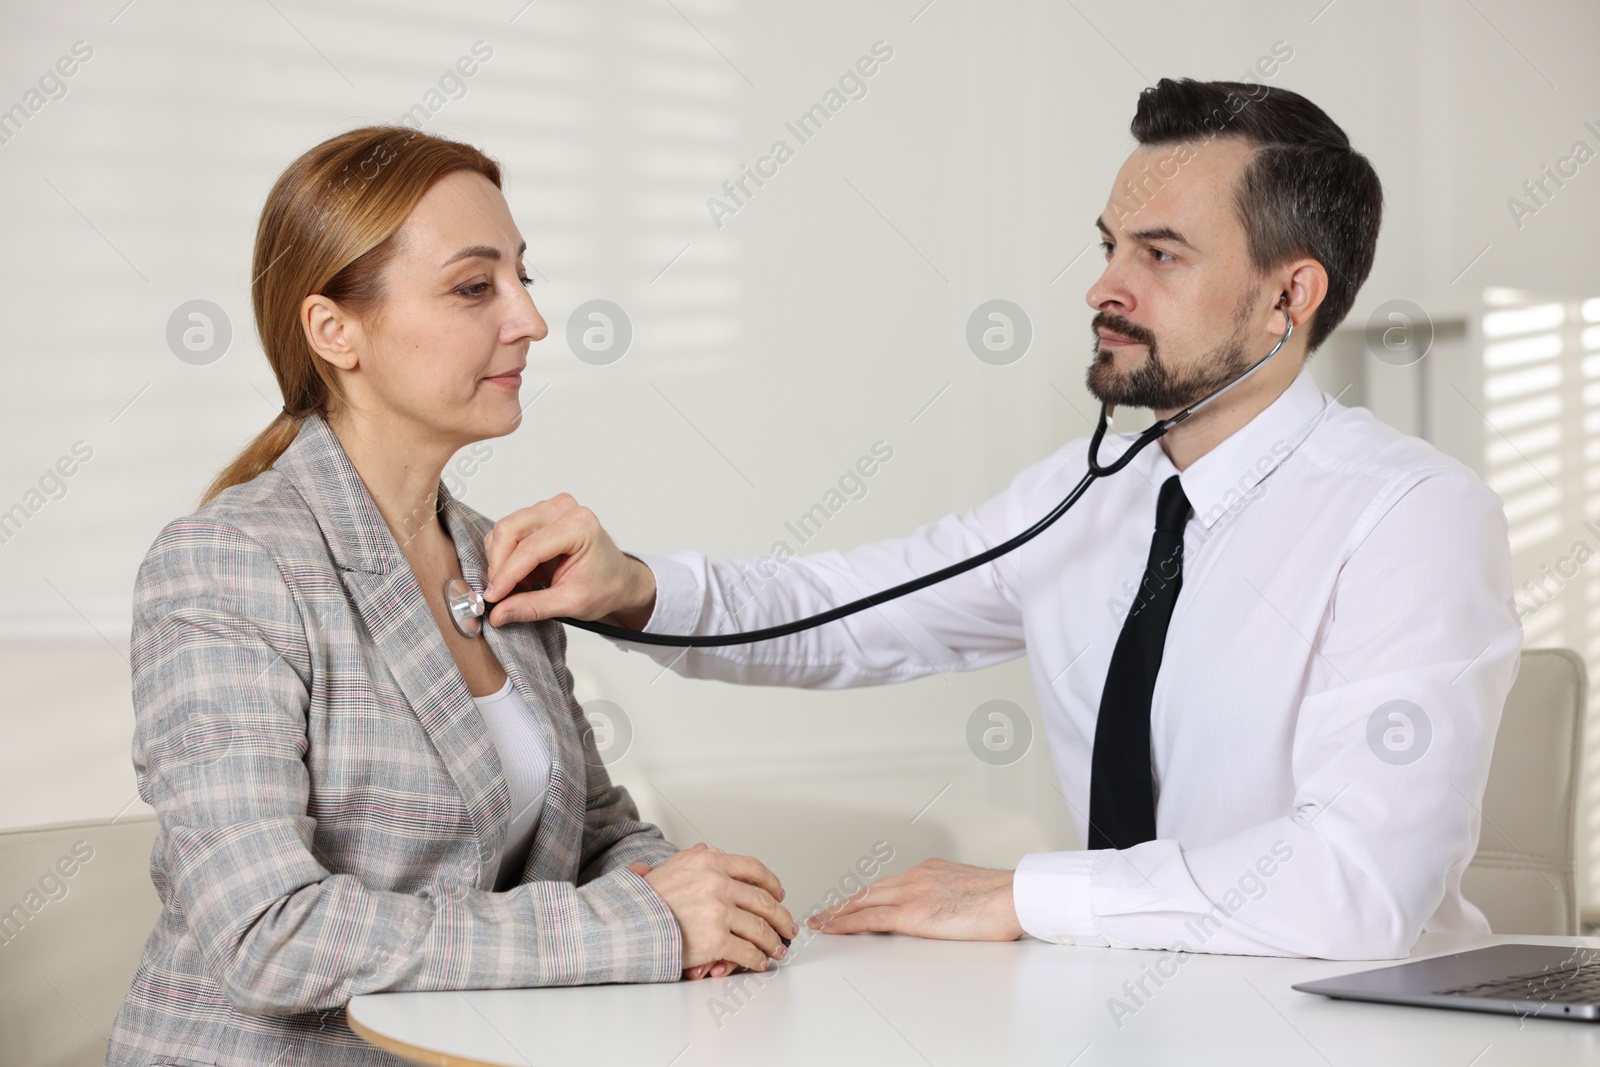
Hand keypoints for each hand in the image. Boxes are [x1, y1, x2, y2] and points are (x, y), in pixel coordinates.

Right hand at [481, 494, 655, 628]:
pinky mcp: (540, 515)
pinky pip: (510, 532)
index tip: (492, 597)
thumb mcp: (572, 603)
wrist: (619, 580)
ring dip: (503, 561)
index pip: (530, 548)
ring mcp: (551, 508)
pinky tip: (524, 575)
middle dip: (499, 564)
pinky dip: (508, 556)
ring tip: (521, 586)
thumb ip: (533, 607)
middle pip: (510, 530)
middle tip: (499, 594)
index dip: (506, 574)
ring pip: (506, 530)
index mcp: (580, 526)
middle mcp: (564, 509)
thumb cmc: (605, 586)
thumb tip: (497, 613)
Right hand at [627, 844, 797, 975]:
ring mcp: (719, 912)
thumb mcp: (671, 865)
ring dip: (773, 941)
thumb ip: (694, 858)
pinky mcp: (716, 940)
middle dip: (781, 916)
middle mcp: (718, 883)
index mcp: (710, 862)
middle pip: (763, 900)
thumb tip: (707, 851)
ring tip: (777, 949)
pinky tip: (759, 962)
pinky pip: (747, 951)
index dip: (771, 883)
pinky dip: (757, 959)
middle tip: (788, 926)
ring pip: (759, 928)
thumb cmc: (646, 899)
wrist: (628, 923)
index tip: (779, 894)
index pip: (753, 869)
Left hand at [805, 858, 1022, 940]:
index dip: (867, 896)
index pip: (890, 885)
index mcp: (931, 871)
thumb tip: (951, 916)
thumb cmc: (1006, 900)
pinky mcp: (912, 912)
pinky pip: (869, 918)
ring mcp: (912, 892)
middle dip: (844, 903)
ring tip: (820, 923)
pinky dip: (845, 923)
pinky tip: (831, 929)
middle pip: (869, 890)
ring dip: (838, 913)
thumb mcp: (973, 894)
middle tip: (825, 912)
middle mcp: (917, 877)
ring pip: (862, 902)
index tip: (854, 903)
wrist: (1016, 896)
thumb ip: (954, 901)